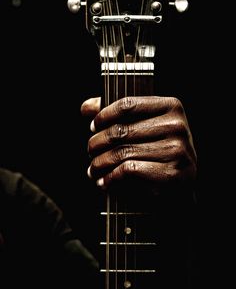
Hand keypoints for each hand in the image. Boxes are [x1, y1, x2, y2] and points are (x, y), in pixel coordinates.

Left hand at [81, 96, 196, 193]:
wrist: (182, 184)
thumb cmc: (159, 151)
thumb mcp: (143, 126)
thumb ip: (117, 114)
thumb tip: (86, 107)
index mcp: (171, 106)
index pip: (128, 104)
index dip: (104, 116)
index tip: (93, 127)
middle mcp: (176, 126)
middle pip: (122, 130)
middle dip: (97, 143)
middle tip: (90, 151)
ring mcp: (176, 150)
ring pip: (123, 152)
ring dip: (101, 163)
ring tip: (93, 170)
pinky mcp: (171, 173)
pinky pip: (129, 170)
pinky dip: (111, 177)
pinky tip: (105, 181)